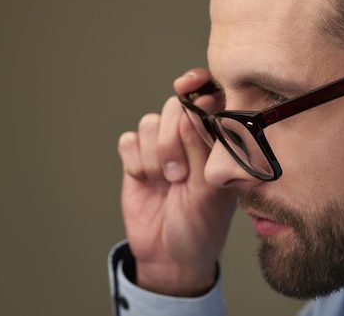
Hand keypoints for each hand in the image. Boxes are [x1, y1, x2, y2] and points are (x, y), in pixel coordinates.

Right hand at [118, 68, 236, 296]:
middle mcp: (188, 140)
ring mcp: (161, 148)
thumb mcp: (210, 191)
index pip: (209, 100)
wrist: (168, 257)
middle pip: (173, 107)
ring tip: (164, 182)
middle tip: (177, 174)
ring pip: (149, 123)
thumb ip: (201, 150)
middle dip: (171, 140)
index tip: (187, 86)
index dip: (198, 87)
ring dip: (153, 156)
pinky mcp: (136, 159)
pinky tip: (145, 181)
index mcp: (215, 143)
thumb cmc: (200, 227)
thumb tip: (188, 113)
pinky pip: (128, 141)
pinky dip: (135, 161)